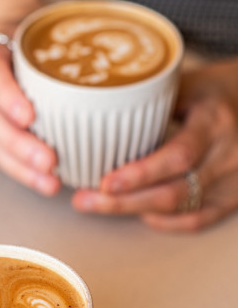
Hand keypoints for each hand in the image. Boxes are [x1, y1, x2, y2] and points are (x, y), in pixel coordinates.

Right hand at [0, 27, 60, 195]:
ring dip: (20, 163)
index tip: (30, 116)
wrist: (14, 38)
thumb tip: (118, 57)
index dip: (5, 93)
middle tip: (48, 160)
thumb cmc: (35, 37)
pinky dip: (23, 171)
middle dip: (17, 141)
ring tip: (49, 180)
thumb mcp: (47, 28)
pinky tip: (45, 182)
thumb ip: (69, 41)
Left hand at [72, 59, 237, 230]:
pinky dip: (166, 222)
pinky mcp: (233, 198)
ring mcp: (233, 181)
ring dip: (135, 210)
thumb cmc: (215, 92)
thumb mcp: (188, 85)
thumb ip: (150, 103)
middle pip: (173, 192)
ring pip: (180, 210)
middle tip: (84, 200)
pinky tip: (141, 214)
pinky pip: (197, 221)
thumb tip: (95, 115)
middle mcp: (227, 155)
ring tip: (98, 204)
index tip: (105, 182)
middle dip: (123, 202)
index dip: (140, 174)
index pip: (178, 156)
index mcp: (215, 121)